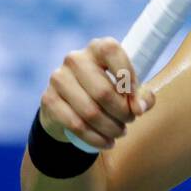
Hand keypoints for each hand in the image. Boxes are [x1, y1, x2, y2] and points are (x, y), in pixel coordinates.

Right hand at [38, 37, 155, 149]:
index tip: (136, 101)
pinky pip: (76, 124)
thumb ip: (141, 96)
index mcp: (98, 48)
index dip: (128, 77)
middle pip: (103, 91)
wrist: (71, 105)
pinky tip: (107, 142)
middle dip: (122, 112)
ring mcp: (59, 78)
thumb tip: (139, 108)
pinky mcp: (49, 99)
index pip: (112, 52)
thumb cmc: (107, 91)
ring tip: (120, 132)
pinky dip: (95, 138)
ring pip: (90, 111)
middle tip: (129, 121)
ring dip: (110, 127)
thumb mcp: (127, 90)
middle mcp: (76, 59)